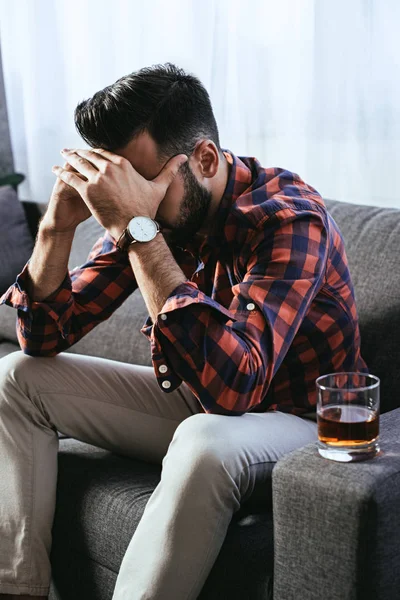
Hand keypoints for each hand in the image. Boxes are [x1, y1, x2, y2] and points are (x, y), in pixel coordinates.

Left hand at [52, 148, 187, 240]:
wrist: (134, 226)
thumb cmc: (146, 209)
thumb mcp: (159, 187)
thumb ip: (170, 170)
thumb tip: (184, 157)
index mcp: (123, 164)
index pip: (104, 153)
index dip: (95, 151)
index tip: (89, 151)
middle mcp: (109, 168)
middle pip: (90, 156)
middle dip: (79, 152)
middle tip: (70, 150)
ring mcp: (97, 179)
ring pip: (78, 163)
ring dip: (68, 158)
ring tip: (63, 155)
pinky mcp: (87, 191)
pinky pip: (70, 178)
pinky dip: (62, 173)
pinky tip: (55, 170)